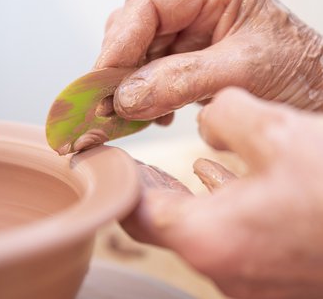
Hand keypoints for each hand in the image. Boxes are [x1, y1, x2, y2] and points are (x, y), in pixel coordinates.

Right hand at [95, 0, 322, 120]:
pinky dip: (145, 97)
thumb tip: (126, 97)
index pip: (148, 4)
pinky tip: (156, 114)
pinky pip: (152, 74)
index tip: (102, 79)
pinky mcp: (190, 62)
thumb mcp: (244, 72)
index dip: (119, 42)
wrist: (316, 96)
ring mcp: (193, 36)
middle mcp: (199, 9)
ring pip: (139, 54)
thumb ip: (182, 81)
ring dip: (130, 85)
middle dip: (120, 66)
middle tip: (111, 102)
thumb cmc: (300, 75)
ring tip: (135, 113)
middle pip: (136, 28)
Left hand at [123, 88, 322, 298]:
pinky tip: (221, 178)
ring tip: (171, 166)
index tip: (109, 159)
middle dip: (147, 187)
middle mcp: (223, 266)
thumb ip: (227, 115)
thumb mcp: (279, 132)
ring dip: (181, 195)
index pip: (136, 210)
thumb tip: (211, 116)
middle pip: (162, 222)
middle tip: (134, 159)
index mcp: (211, 237)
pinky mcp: (273, 268)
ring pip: (196, 227)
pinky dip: (217, 203)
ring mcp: (249, 274)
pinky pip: (228, 232)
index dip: (119, 180)